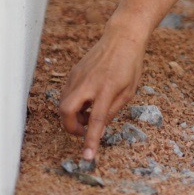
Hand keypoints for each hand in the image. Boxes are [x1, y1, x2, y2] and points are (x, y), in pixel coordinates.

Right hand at [59, 30, 145, 160]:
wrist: (121, 38)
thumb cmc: (130, 65)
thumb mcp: (129, 91)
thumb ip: (112, 111)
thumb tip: (98, 130)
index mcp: (107, 89)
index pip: (96, 120)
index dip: (91, 140)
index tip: (87, 156)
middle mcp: (89, 83)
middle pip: (66, 111)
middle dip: (70, 128)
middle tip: (84, 131)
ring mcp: (78, 77)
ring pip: (63, 104)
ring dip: (73, 116)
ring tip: (89, 113)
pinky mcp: (73, 73)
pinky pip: (67, 94)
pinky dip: (74, 104)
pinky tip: (86, 101)